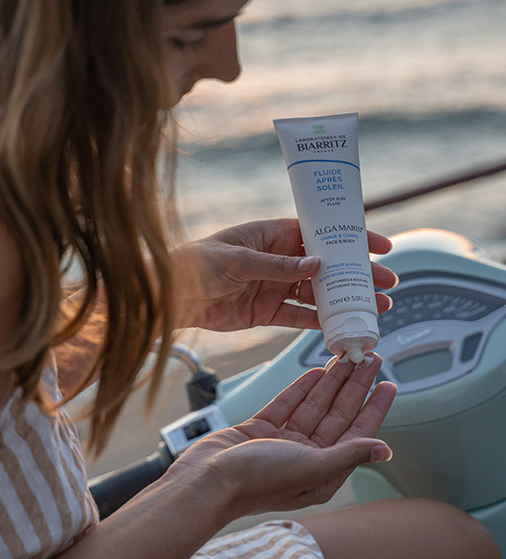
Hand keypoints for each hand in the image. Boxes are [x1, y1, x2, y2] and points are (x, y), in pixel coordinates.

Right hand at [170, 353, 395, 518]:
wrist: (208, 480)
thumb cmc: (259, 481)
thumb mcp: (311, 467)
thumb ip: (348, 454)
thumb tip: (385, 449)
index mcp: (324, 472)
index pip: (357, 433)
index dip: (374, 407)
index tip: (388, 384)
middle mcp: (307, 457)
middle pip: (338, 414)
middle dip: (355, 386)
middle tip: (370, 358)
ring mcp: (283, 442)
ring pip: (314, 405)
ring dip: (331, 381)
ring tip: (346, 357)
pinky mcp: (261, 429)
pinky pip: (287, 404)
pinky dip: (301, 388)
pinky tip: (316, 372)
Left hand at [174, 218, 396, 330]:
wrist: (170, 298)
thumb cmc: (196, 264)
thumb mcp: (237, 259)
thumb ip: (277, 264)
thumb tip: (317, 264)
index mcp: (273, 235)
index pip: (319, 233)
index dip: (350, 237)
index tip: (380, 245)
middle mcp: (279, 260)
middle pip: (327, 266)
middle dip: (358, 273)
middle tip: (388, 283)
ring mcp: (274, 287)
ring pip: (319, 293)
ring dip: (346, 300)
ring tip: (377, 308)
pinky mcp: (267, 313)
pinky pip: (300, 317)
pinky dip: (321, 323)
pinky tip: (344, 326)